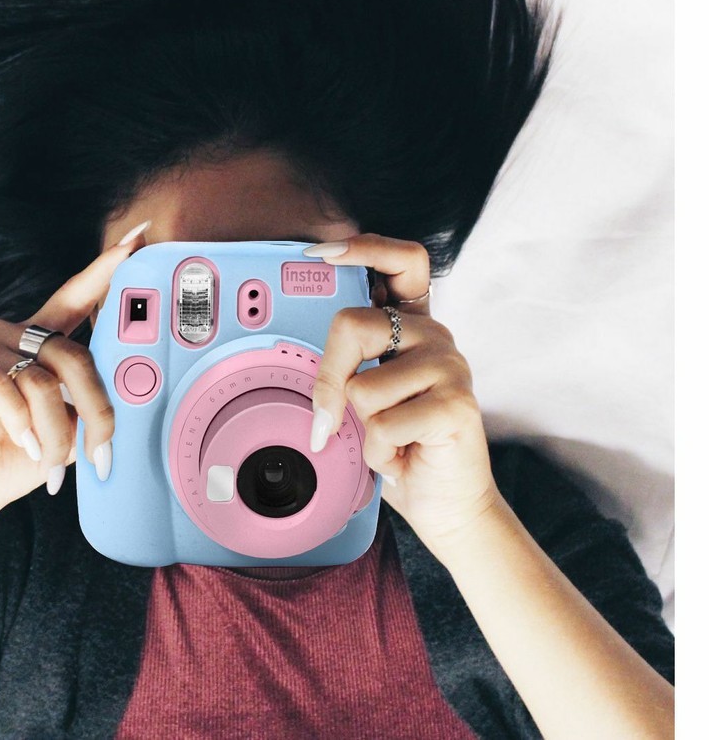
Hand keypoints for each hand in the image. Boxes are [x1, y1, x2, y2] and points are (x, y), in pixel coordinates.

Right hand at [0, 222, 150, 542]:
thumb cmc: (13, 461)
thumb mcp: (68, 427)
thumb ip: (91, 399)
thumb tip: (132, 387)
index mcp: (35, 342)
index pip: (74, 298)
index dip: (105, 270)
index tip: (138, 238)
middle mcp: (5, 335)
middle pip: (70, 353)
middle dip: (95, 408)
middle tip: (99, 452)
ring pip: (39, 378)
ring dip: (55, 429)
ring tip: (49, 461)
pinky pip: (1, 387)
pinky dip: (20, 424)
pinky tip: (20, 444)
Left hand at [305, 233, 500, 554]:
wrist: (446, 504)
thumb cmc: (399, 446)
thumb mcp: (362, 399)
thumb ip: (344, 368)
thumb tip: (296, 359)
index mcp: (411, 326)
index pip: (401, 260)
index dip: (363, 248)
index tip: (320, 253)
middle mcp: (434, 336)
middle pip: (354, 324)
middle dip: (329, 376)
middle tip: (331, 417)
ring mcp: (450, 367)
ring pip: (363, 387)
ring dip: (363, 428)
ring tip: (390, 439)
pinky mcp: (457, 405)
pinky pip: (383, 424)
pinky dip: (379, 453)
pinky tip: (404, 456)